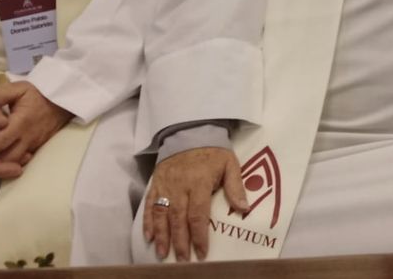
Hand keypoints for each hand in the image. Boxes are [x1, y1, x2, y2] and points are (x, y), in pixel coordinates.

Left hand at [0, 82, 71, 177]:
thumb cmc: (38, 94)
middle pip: (5, 158)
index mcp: (20, 123)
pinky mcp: (36, 149)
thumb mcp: (18, 88)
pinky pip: (20, 162)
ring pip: (13, 163)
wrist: (63, 102)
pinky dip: (5, 169)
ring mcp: (33, 145)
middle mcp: (27, 137)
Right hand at [144, 147, 248, 262]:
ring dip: (162, 236)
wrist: (190, 131)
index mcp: (199, 182)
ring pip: (161, 215)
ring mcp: (165, 185)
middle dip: (180, 242)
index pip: (198, 214)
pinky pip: (149, 204)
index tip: (202, 253)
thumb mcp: (230, 164)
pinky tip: (149, 237)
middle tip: (182, 260)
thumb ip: (235, 187)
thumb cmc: (213, 151)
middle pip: (178, 219)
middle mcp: (180, 186)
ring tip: (163, 254)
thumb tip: (244, 209)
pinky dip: (147, 221)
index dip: (199, 236)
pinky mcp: (156, 183)